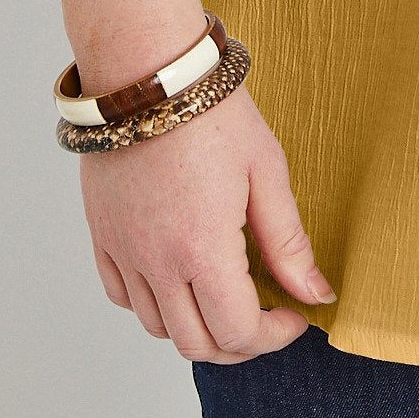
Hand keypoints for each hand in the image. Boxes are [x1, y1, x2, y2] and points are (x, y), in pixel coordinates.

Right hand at [82, 84, 335, 361]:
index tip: (295, 315)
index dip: (275, 336)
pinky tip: (180, 277)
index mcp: (203, 250)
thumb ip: (289, 242)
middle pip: (197, 344)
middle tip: (267, 315)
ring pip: (158, 328)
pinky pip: (122, 296)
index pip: (239, 333)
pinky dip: (153, 304)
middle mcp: (157, 263)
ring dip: (197, 326)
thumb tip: (316, 294)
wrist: (148, 72)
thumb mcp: (267, 171)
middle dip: (240, 342)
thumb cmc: (213, 114)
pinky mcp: (103, 236)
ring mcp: (124, 252)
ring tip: (227, 294)